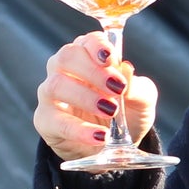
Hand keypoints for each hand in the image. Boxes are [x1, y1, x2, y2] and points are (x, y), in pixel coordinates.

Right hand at [34, 32, 158, 161]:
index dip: (97, 46)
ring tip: (110, 111)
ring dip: (85, 97)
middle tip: (117, 89)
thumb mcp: (142, 101)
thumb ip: (138, 87)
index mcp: (90, 58)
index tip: (110, 58)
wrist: (115, 146)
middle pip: (66, 56)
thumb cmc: (127, 114)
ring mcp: (51, 95)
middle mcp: (65, 71)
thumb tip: (126, 69)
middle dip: (92, 71)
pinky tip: (100, 135)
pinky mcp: (45, 121)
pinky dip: (79, 129)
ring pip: (55, 85)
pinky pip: (55, 121)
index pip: (87, 41)